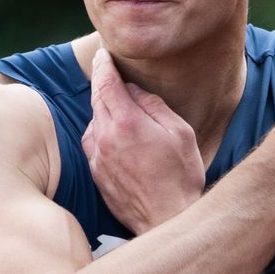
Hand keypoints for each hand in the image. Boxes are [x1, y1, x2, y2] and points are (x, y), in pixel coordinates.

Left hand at [82, 47, 205, 232]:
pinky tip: (116, 135)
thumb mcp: (179, 132)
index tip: (104, 55)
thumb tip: (133, 90)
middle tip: (107, 70)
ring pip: (94, 122)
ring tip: (119, 107)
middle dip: (102, 83)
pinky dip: (102, 132)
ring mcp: (97, 157)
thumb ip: (153, 105)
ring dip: (103, 110)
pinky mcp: (96, 174)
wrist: (166, 218)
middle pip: (97, 100)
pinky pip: (93, 144)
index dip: (104, 65)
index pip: (106, 83)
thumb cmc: (180, 176)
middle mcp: (105, 137)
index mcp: (126, 122)